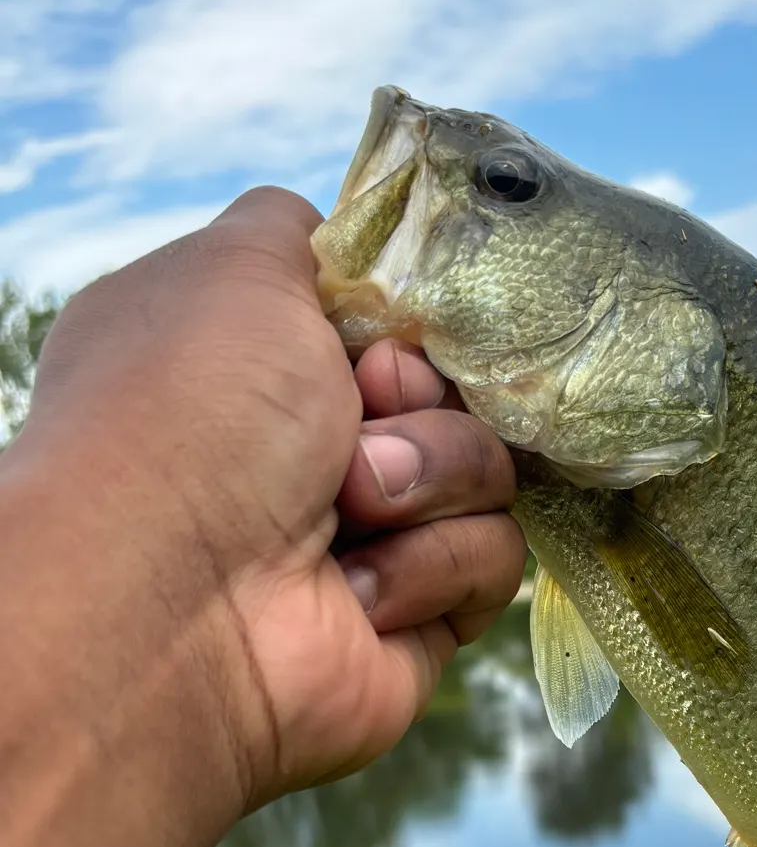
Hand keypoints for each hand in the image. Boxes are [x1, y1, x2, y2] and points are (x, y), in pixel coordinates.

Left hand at [15, 186, 525, 811]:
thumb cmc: (192, 417)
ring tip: (350, 511)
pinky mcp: (421, 618)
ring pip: (492, 477)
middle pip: (460, 397)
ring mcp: (374, 540)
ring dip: (429, 483)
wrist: (174, 603)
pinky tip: (356, 590)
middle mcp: (314, 453)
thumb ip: (301, 228)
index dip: (411, 329)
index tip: (377, 346)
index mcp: (270, 369)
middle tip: (363, 420)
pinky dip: (429, 567)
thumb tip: (351, 244)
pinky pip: (493, 564)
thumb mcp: (238, 267)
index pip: (403, 329)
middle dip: (424, 405)